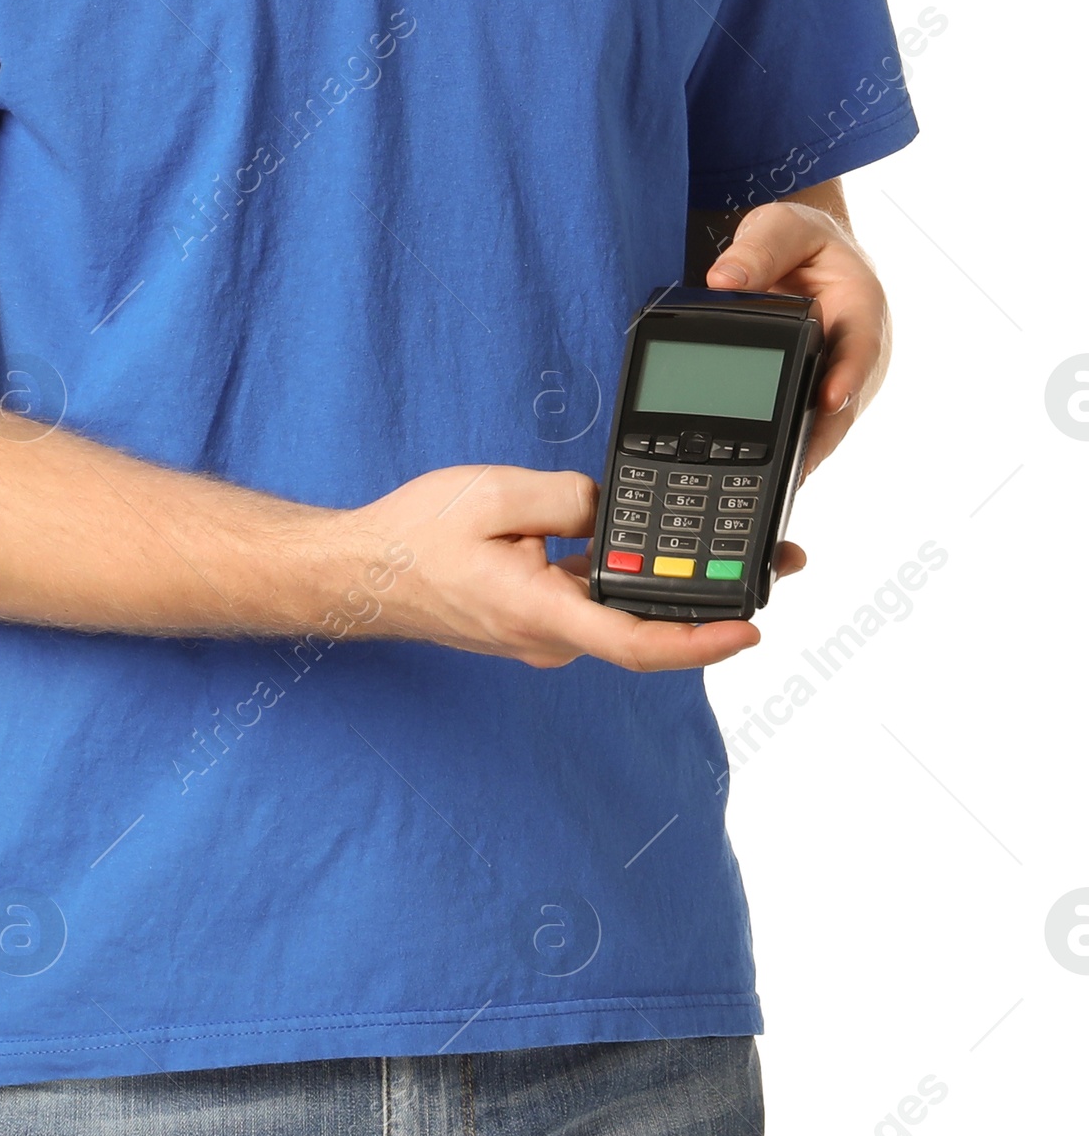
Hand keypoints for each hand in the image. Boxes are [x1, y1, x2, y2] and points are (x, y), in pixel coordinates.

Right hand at [348, 463, 779, 671]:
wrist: (360, 570)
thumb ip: (567, 497)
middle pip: (646, 623)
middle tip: (777, 561)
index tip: (751, 631)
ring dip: (671, 580)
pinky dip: (626, 571)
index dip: (701, 642)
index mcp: (541, 612)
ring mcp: (543, 630)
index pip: (636, 641)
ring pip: (620, 607)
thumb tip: (609, 506)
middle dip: (713, 596)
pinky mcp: (535, 614)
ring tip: (726, 538)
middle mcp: (549, 635)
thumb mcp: (494, 493)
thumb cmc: (414, 536)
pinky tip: (645, 534)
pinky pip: (591, 596)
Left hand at [705, 190, 888, 474]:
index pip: (859, 345)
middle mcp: (854, 350)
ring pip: (825, 422)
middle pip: (843, 400)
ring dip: (805, 452)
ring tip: (780, 484)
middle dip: (821, 435)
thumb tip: (724, 278)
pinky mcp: (815, 393)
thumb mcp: (781, 227)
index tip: (830, 399)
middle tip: (796, 467)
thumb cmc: (799, 241)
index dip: (848, 376)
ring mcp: (837, 376)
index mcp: (859, 305)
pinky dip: (790, 448)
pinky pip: (805, 424)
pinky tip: (767, 477)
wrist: (802, 252)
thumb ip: (759, 248)